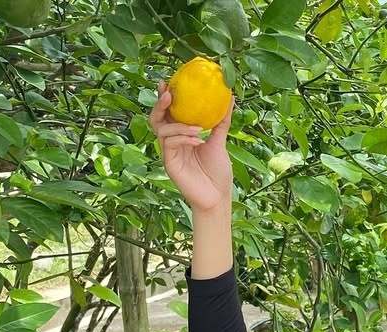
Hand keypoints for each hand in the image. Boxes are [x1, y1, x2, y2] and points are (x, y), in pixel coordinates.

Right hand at [148, 80, 234, 213]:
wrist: (217, 196)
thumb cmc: (217, 171)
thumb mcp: (220, 141)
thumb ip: (221, 120)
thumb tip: (229, 96)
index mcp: (181, 135)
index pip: (169, 113)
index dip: (165, 97)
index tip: (168, 81)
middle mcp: (172, 142)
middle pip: (157, 119)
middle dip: (160, 104)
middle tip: (168, 93)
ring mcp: (169, 153)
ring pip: (162, 130)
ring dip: (179, 125)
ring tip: (197, 128)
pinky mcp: (169, 163)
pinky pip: (170, 144)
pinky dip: (183, 138)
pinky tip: (198, 140)